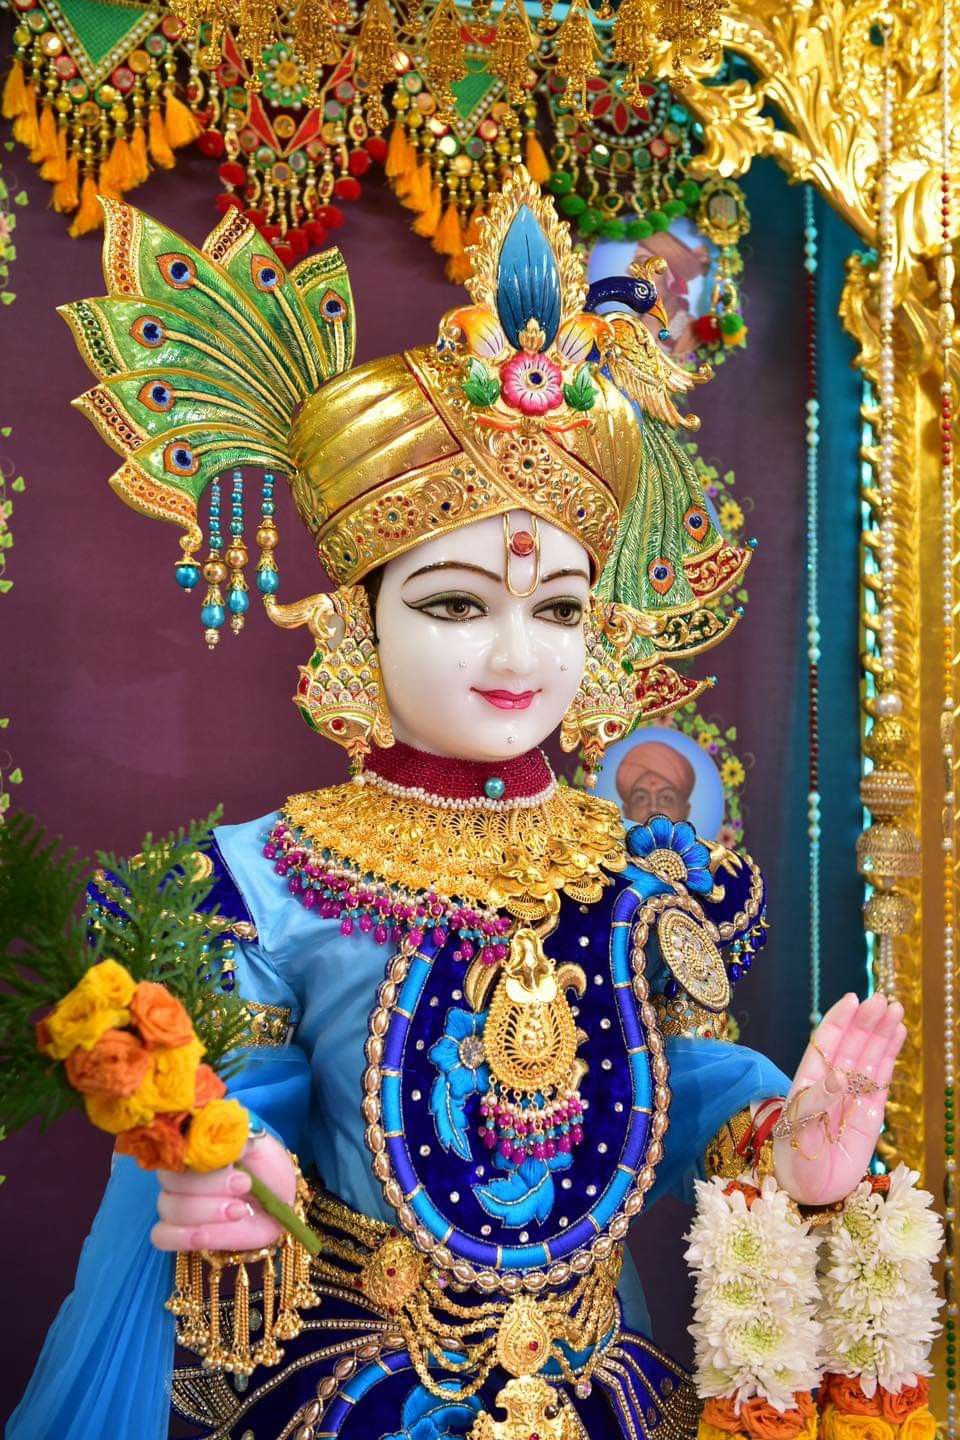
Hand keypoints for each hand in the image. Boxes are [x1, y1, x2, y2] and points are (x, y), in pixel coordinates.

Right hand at [151, 1131, 296, 1251]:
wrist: (279, 1206)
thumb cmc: (267, 1171)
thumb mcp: (261, 1147)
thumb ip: (240, 1138)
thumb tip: (226, 1136)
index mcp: (194, 1146)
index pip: (179, 1145)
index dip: (201, 1154)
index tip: (233, 1161)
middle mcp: (179, 1173)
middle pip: (171, 1178)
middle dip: (208, 1184)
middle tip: (243, 1184)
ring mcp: (175, 1203)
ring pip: (168, 1206)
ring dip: (204, 1211)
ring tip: (239, 1211)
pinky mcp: (178, 1233)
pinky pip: (162, 1236)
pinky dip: (181, 1236)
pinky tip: (204, 1236)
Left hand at [772, 991, 905, 1206]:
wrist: (810, 1193)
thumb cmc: (794, 1162)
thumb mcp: (799, 1131)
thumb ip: (818, 1102)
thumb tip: (837, 1074)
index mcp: (809, 1082)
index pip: (825, 1043)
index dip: (839, 1020)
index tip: (852, 999)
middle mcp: (831, 1084)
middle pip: (851, 1045)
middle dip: (865, 1021)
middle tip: (882, 1000)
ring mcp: (852, 1097)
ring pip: (868, 1057)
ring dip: (881, 1032)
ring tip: (894, 1008)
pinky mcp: (870, 1114)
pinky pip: (881, 1078)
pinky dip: (890, 1055)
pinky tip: (898, 1033)